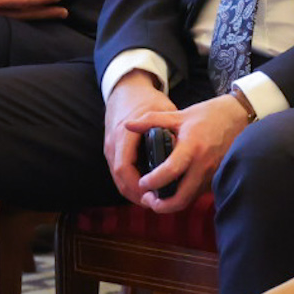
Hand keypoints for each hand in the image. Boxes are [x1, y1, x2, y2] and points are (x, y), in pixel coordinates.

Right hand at [104, 72, 178, 204]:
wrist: (126, 89)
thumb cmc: (146, 99)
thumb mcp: (162, 110)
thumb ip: (170, 129)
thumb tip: (183, 152)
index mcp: (124, 134)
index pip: (125, 168)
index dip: (138, 185)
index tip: (154, 193)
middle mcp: (113, 143)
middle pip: (120, 179)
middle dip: (136, 194)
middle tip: (156, 204)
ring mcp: (109, 147)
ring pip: (118, 179)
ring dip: (133, 192)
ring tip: (153, 200)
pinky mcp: (112, 150)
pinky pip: (119, 173)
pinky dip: (130, 184)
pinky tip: (146, 189)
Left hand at [122, 92, 251, 213]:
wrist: (238, 116)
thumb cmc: (208, 115)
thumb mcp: (179, 115)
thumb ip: (151, 120)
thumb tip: (128, 125)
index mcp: (191, 147)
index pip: (170, 172)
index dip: (153, 182)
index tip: (142, 183)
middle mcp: (203, 165)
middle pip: (181, 198)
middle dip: (162, 205)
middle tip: (147, 199)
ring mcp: (213, 174)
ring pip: (190, 199)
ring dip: (173, 202)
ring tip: (157, 196)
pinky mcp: (218, 178)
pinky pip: (199, 193)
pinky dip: (185, 195)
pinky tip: (175, 188)